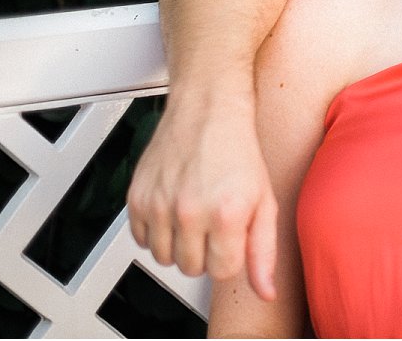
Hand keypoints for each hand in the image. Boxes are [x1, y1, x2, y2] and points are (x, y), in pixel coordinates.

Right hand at [127, 95, 277, 300]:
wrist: (207, 110)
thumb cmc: (238, 151)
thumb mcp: (264, 200)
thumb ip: (264, 251)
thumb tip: (265, 291)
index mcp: (226, 214)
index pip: (222, 272)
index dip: (230, 255)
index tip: (233, 234)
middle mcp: (189, 212)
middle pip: (191, 269)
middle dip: (205, 252)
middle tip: (214, 222)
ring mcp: (159, 205)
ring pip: (163, 258)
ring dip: (179, 244)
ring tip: (195, 214)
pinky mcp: (136, 198)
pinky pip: (140, 240)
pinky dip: (155, 231)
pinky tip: (173, 208)